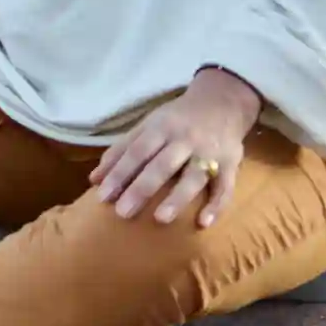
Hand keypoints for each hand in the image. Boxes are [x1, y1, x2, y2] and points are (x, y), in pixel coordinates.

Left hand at [94, 69, 262, 228]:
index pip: (136, 152)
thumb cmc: (176, 119)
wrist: (222, 101)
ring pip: (193, 177)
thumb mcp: (147, 126)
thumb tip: (94, 179)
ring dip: (177, 198)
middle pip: (161, 166)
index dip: (119, 173)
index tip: (102, 196)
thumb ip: (121, 151)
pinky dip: (216, 206)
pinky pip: (225, 187)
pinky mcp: (231, 164)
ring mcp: (210, 152)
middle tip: (122, 213)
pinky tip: (203, 223)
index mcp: (161, 128)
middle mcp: (185, 139)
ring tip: (160, 219)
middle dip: (141, 189)